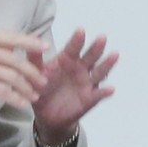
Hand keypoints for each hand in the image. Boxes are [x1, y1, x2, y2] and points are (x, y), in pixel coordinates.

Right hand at [0, 28, 48, 107]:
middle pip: (15, 60)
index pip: (11, 38)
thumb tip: (7, 53)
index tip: (45, 47)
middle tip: (42, 81)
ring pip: (11, 76)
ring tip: (33, 95)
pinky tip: (21, 102)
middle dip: (33, 72)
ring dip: (26, 87)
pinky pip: (1, 90)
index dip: (30, 43)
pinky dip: (15, 97)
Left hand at [30, 28, 117, 142]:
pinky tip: (110, 89)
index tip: (81, 30)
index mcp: (67, 61)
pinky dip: (104, 92)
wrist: (47, 116)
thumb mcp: (36, 74)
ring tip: (115, 55)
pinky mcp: (90, 98)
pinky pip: (98, 95)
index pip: (73, 48)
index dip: (77, 40)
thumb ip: (34, 58)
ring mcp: (87, 83)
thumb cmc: (43, 90)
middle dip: (96, 47)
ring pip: (99, 72)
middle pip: (90, 56)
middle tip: (102, 37)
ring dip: (107, 64)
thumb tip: (32, 36)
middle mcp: (80, 69)